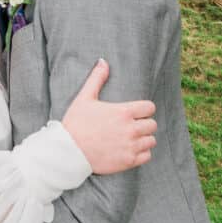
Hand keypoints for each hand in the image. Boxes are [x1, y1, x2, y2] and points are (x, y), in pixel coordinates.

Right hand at [61, 59, 156, 174]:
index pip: (149, 108)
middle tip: (133, 125)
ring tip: (132, 138)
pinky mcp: (128, 161)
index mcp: (123, 112)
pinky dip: (142, 153)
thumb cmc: (76, 123)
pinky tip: (130, 149)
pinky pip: (147, 156)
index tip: (136, 112)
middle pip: (152, 125)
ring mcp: (130, 146)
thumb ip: (97, 79)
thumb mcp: (84, 98)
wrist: (69, 151)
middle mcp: (130, 129)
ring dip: (144, 139)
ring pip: (151, 141)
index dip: (144, 109)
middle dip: (144, 124)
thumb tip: (103, 61)